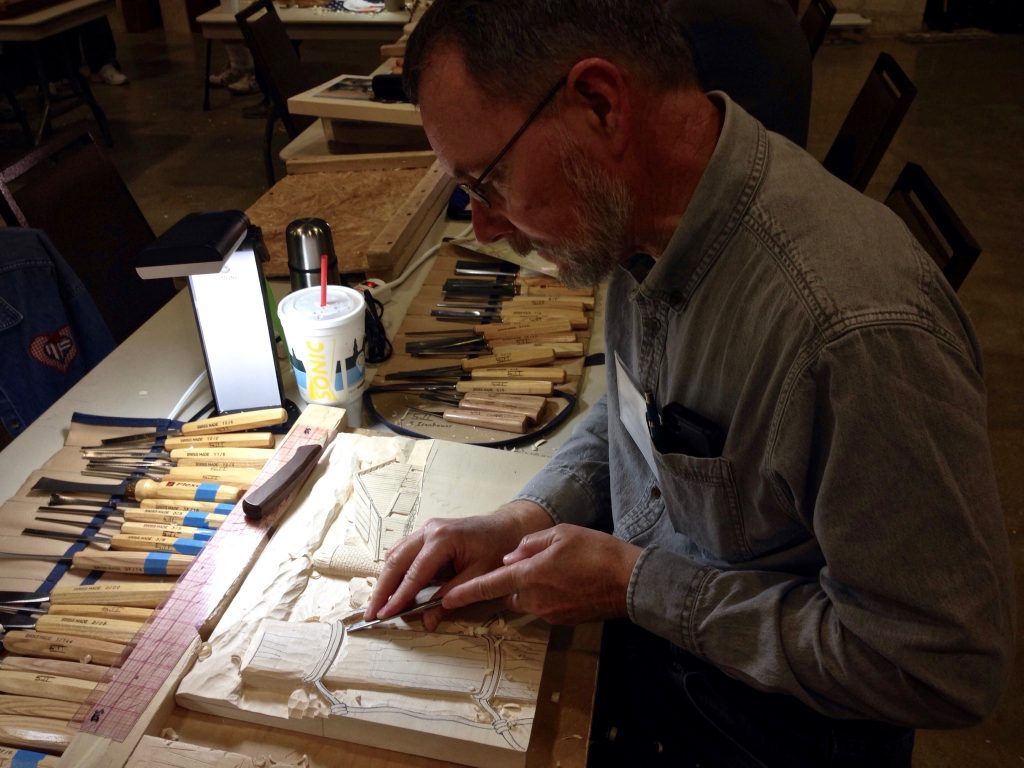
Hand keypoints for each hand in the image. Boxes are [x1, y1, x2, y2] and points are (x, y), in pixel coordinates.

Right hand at [364, 500, 552, 630]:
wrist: (507, 527)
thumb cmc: (498, 549)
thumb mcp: (480, 576)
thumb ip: (453, 596)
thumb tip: (427, 621)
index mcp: (443, 539)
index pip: (414, 574)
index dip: (398, 597)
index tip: (384, 615)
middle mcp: (429, 530)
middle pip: (396, 562)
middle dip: (382, 589)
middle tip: (371, 613)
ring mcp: (425, 528)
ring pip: (395, 554)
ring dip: (384, 579)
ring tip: (376, 603)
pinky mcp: (426, 532)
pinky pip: (402, 550)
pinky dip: (393, 568)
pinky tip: (388, 585)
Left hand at [442, 524, 641, 624]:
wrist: (629, 581)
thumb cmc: (596, 552)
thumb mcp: (561, 534)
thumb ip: (530, 543)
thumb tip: (511, 554)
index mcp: (531, 574)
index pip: (489, 585)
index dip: (465, 592)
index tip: (445, 599)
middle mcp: (535, 597)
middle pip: (509, 592)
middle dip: (513, 580)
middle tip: (536, 563)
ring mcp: (549, 611)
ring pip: (527, 599)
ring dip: (532, 587)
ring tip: (559, 571)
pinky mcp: (562, 619)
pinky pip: (544, 606)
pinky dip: (549, 595)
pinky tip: (568, 582)